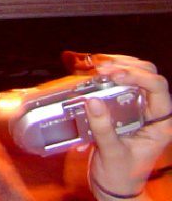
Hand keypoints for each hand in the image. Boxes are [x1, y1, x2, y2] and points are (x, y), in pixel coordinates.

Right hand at [85, 55, 171, 198]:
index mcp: (160, 124)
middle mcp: (152, 112)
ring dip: (116, 66)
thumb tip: (92, 100)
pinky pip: (119, 83)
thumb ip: (104, 129)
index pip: (157, 88)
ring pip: (135, 74)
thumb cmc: (120, 176)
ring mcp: (138, 108)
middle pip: (148, 75)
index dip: (138, 76)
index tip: (113, 76)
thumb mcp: (112, 154)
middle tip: (100, 69)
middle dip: (125, 66)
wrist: (114, 188)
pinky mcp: (123, 108)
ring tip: (95, 68)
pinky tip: (93, 74)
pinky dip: (106, 75)